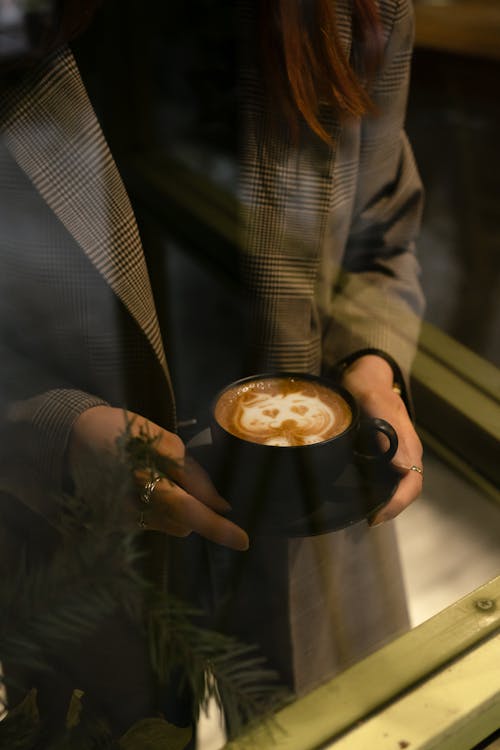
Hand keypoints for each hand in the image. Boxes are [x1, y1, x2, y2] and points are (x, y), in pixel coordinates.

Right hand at [68, 406, 248, 550]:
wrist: (73, 437)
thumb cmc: (121, 432)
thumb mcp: (161, 440)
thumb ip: (191, 474)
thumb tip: (219, 504)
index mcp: (145, 482)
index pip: (189, 511)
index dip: (217, 527)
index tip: (244, 541)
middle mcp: (131, 510)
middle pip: (183, 521)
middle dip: (193, 506)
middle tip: (180, 475)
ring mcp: (120, 521)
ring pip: (169, 524)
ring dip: (175, 507)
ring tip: (154, 475)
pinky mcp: (114, 525)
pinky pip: (151, 522)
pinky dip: (158, 508)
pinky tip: (142, 484)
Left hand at [341, 355, 423, 525]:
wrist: (363, 373)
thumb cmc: (367, 385)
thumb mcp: (372, 399)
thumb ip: (387, 428)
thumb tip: (402, 467)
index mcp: (407, 444)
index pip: (411, 484)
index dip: (397, 504)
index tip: (375, 517)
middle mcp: (403, 453)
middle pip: (403, 490)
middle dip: (387, 508)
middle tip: (362, 520)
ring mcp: (392, 454)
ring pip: (391, 486)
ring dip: (378, 501)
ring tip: (355, 511)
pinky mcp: (379, 452)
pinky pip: (379, 477)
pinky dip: (369, 489)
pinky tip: (350, 493)